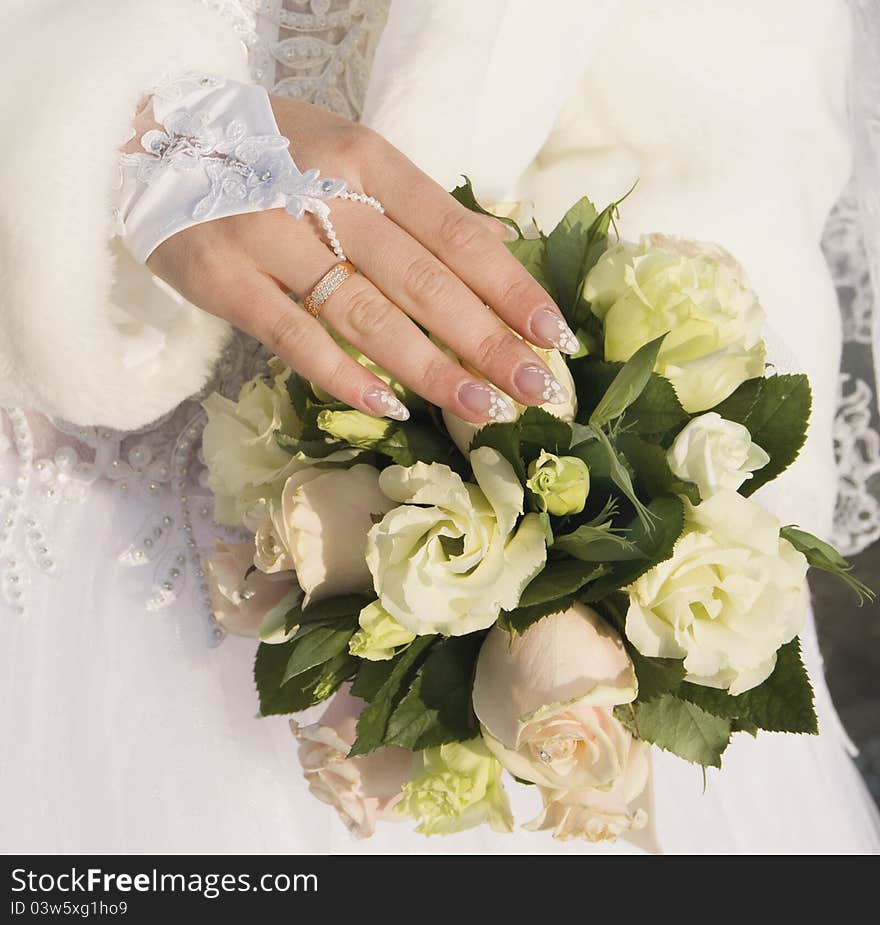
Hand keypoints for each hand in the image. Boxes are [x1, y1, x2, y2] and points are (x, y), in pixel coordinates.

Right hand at [148, 96, 577, 422]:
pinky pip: (295, 338)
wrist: (155, 140)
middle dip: (488, 340)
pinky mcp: (228, 281)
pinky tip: (391, 410)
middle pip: (424, 280)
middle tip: (538, 389)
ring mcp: (273, 238)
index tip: (555, 335)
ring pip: (367, 314)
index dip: (511, 288)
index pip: (457, 233)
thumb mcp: (351, 158)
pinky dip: (344, 376)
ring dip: (432, 368)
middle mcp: (327, 196)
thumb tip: (501, 245)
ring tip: (484, 409)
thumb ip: (422, 208)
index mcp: (369, 162)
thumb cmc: (271, 156)